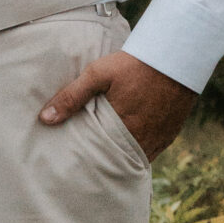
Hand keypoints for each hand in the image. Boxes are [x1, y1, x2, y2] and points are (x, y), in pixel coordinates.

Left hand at [38, 51, 197, 162]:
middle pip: (118, 161)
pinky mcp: (170, 133)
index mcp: (122, 130)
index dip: (89, 162)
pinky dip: (139, 152)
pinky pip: (152, 152)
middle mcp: (142, 140)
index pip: (101, 157)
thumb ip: (72, 96)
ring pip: (136, 159)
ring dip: (123, 159)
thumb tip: (45, 118)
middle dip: (105, 163)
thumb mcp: (98, 74)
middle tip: (89, 166)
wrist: (178, 56)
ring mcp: (159, 138)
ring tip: (106, 160)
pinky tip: (128, 150)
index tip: (76, 165)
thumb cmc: (135, 64)